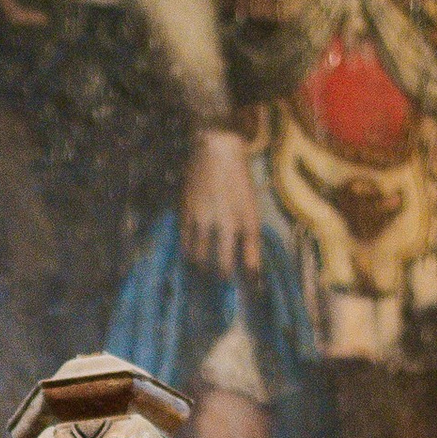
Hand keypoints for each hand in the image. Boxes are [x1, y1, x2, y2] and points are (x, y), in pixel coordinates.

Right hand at [180, 128, 262, 277]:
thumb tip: (251, 266)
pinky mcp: (186, 213)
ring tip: (204, 271)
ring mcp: (202, 219)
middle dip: (220, 277)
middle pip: (220, 265)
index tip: (244, 286)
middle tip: (219, 280)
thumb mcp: (251, 208)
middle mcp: (223, 223)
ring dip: (202, 268)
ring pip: (199, 257)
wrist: (216, 151)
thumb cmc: (239, 180)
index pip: (245, 261)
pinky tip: (191, 256)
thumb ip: (251, 239)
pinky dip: (188, 253)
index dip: (244, 278)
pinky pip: (185, 242)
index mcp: (244, 221)